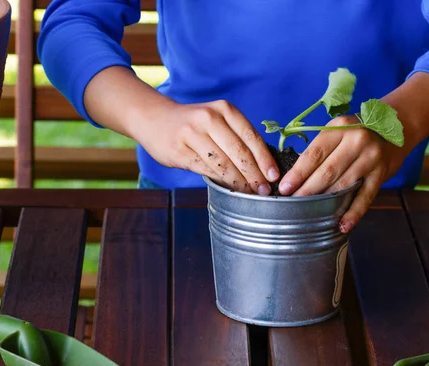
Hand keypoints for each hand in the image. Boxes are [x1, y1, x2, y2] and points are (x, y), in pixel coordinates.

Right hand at [136, 100, 279, 194]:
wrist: (154, 119)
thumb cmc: (193, 123)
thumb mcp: (217, 118)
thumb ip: (236, 136)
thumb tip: (263, 165)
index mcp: (224, 109)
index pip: (250, 136)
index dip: (264, 159)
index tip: (274, 176)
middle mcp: (209, 118)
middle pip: (239, 152)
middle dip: (254, 174)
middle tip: (264, 190)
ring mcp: (192, 134)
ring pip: (223, 164)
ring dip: (239, 182)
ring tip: (250, 193)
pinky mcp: (180, 151)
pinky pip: (206, 170)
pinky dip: (221, 181)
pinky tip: (230, 188)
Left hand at [278, 115, 405, 232]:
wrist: (395, 129)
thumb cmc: (355, 133)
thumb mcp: (337, 131)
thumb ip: (320, 149)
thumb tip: (294, 178)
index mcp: (339, 127)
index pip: (314, 154)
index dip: (297, 173)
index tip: (284, 188)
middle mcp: (357, 140)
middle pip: (327, 171)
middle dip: (307, 190)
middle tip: (293, 204)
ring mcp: (371, 157)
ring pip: (343, 185)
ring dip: (326, 202)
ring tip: (310, 214)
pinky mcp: (381, 173)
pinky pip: (365, 197)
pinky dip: (353, 213)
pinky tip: (342, 225)